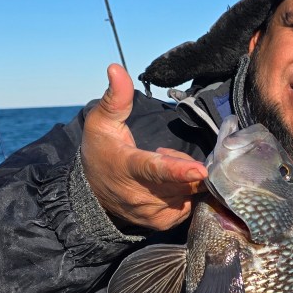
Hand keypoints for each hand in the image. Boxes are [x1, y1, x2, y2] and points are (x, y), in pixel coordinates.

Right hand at [81, 64, 207, 230]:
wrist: (91, 195)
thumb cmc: (100, 153)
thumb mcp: (101, 123)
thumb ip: (115, 98)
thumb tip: (116, 68)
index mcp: (127, 168)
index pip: (155, 170)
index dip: (179, 169)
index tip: (201, 170)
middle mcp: (141, 196)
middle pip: (183, 180)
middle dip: (185, 163)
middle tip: (164, 153)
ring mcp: (153, 214)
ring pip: (189, 192)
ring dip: (186, 179)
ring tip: (162, 170)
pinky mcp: (163, 224)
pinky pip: (190, 204)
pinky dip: (186, 192)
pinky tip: (168, 186)